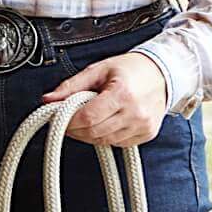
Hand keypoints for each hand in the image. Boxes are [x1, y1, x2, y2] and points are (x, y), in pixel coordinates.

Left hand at [40, 52, 167, 147]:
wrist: (163, 73)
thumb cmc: (131, 69)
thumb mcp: (98, 69)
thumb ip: (72, 86)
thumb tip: (48, 99)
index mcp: (122, 93)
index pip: (88, 117)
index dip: (69, 120)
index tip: (58, 116)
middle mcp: (135, 113)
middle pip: (94, 132)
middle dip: (75, 129)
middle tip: (66, 119)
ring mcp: (143, 126)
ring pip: (105, 141)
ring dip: (89, 133)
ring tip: (86, 117)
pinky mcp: (147, 134)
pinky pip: (118, 143)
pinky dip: (105, 135)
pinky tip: (104, 122)